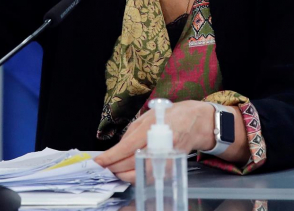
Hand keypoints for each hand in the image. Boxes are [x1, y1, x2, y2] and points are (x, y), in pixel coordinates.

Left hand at [93, 100, 215, 182]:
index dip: (111, 156)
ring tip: (115, 170)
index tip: (99, 161)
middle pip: (133, 163)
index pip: (127, 147)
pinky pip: (151, 176)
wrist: (194, 122)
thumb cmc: (168, 116)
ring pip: (142, 174)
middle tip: (104, 167)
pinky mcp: (172, 166)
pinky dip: (138, 177)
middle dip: (115, 168)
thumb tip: (116, 150)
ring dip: (125, 175)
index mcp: (152, 127)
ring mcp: (167, 156)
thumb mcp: (146, 117)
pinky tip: (129, 172)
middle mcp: (160, 143)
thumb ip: (130, 134)